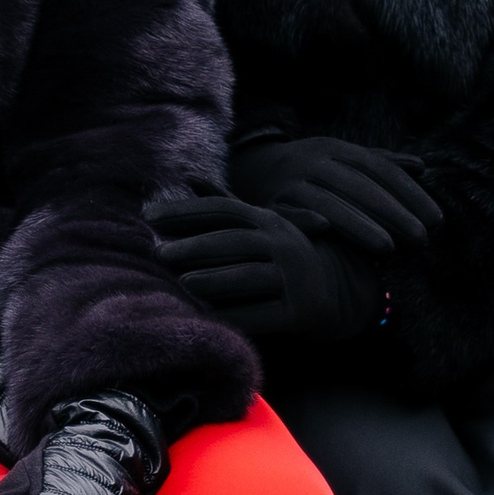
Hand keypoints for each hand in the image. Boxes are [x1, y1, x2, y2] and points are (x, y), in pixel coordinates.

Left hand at [146, 192, 381, 343]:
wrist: (344, 292)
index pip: (222, 210)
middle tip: (159, 253)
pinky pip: (262, 314)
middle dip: (193, 246)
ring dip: (213, 280)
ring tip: (183, 283)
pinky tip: (211, 317)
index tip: (148, 215)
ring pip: (247, 277)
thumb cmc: (287, 257)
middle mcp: (282, 244)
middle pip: (232, 242)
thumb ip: (226, 204)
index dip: (185, 211)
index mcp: (268, 221)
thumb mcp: (262, 226)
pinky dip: (235, 316)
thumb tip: (189, 177)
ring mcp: (293, 278)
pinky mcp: (300, 311)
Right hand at [228, 132, 438, 258]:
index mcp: (338, 150)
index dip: (410, 194)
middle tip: (421, 240)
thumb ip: (382, 165)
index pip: (381, 170)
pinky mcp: (269, 204)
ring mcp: (291, 182)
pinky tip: (325, 228)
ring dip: (357, 223)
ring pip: (327, 200)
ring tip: (387, 248)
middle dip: (393, 213)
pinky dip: (304, 217)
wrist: (252, 170)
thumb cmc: (313, 172)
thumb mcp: (344, 161)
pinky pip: (287, 211)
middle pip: (359, 185)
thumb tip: (422, 167)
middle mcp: (315, 162)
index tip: (436, 220)